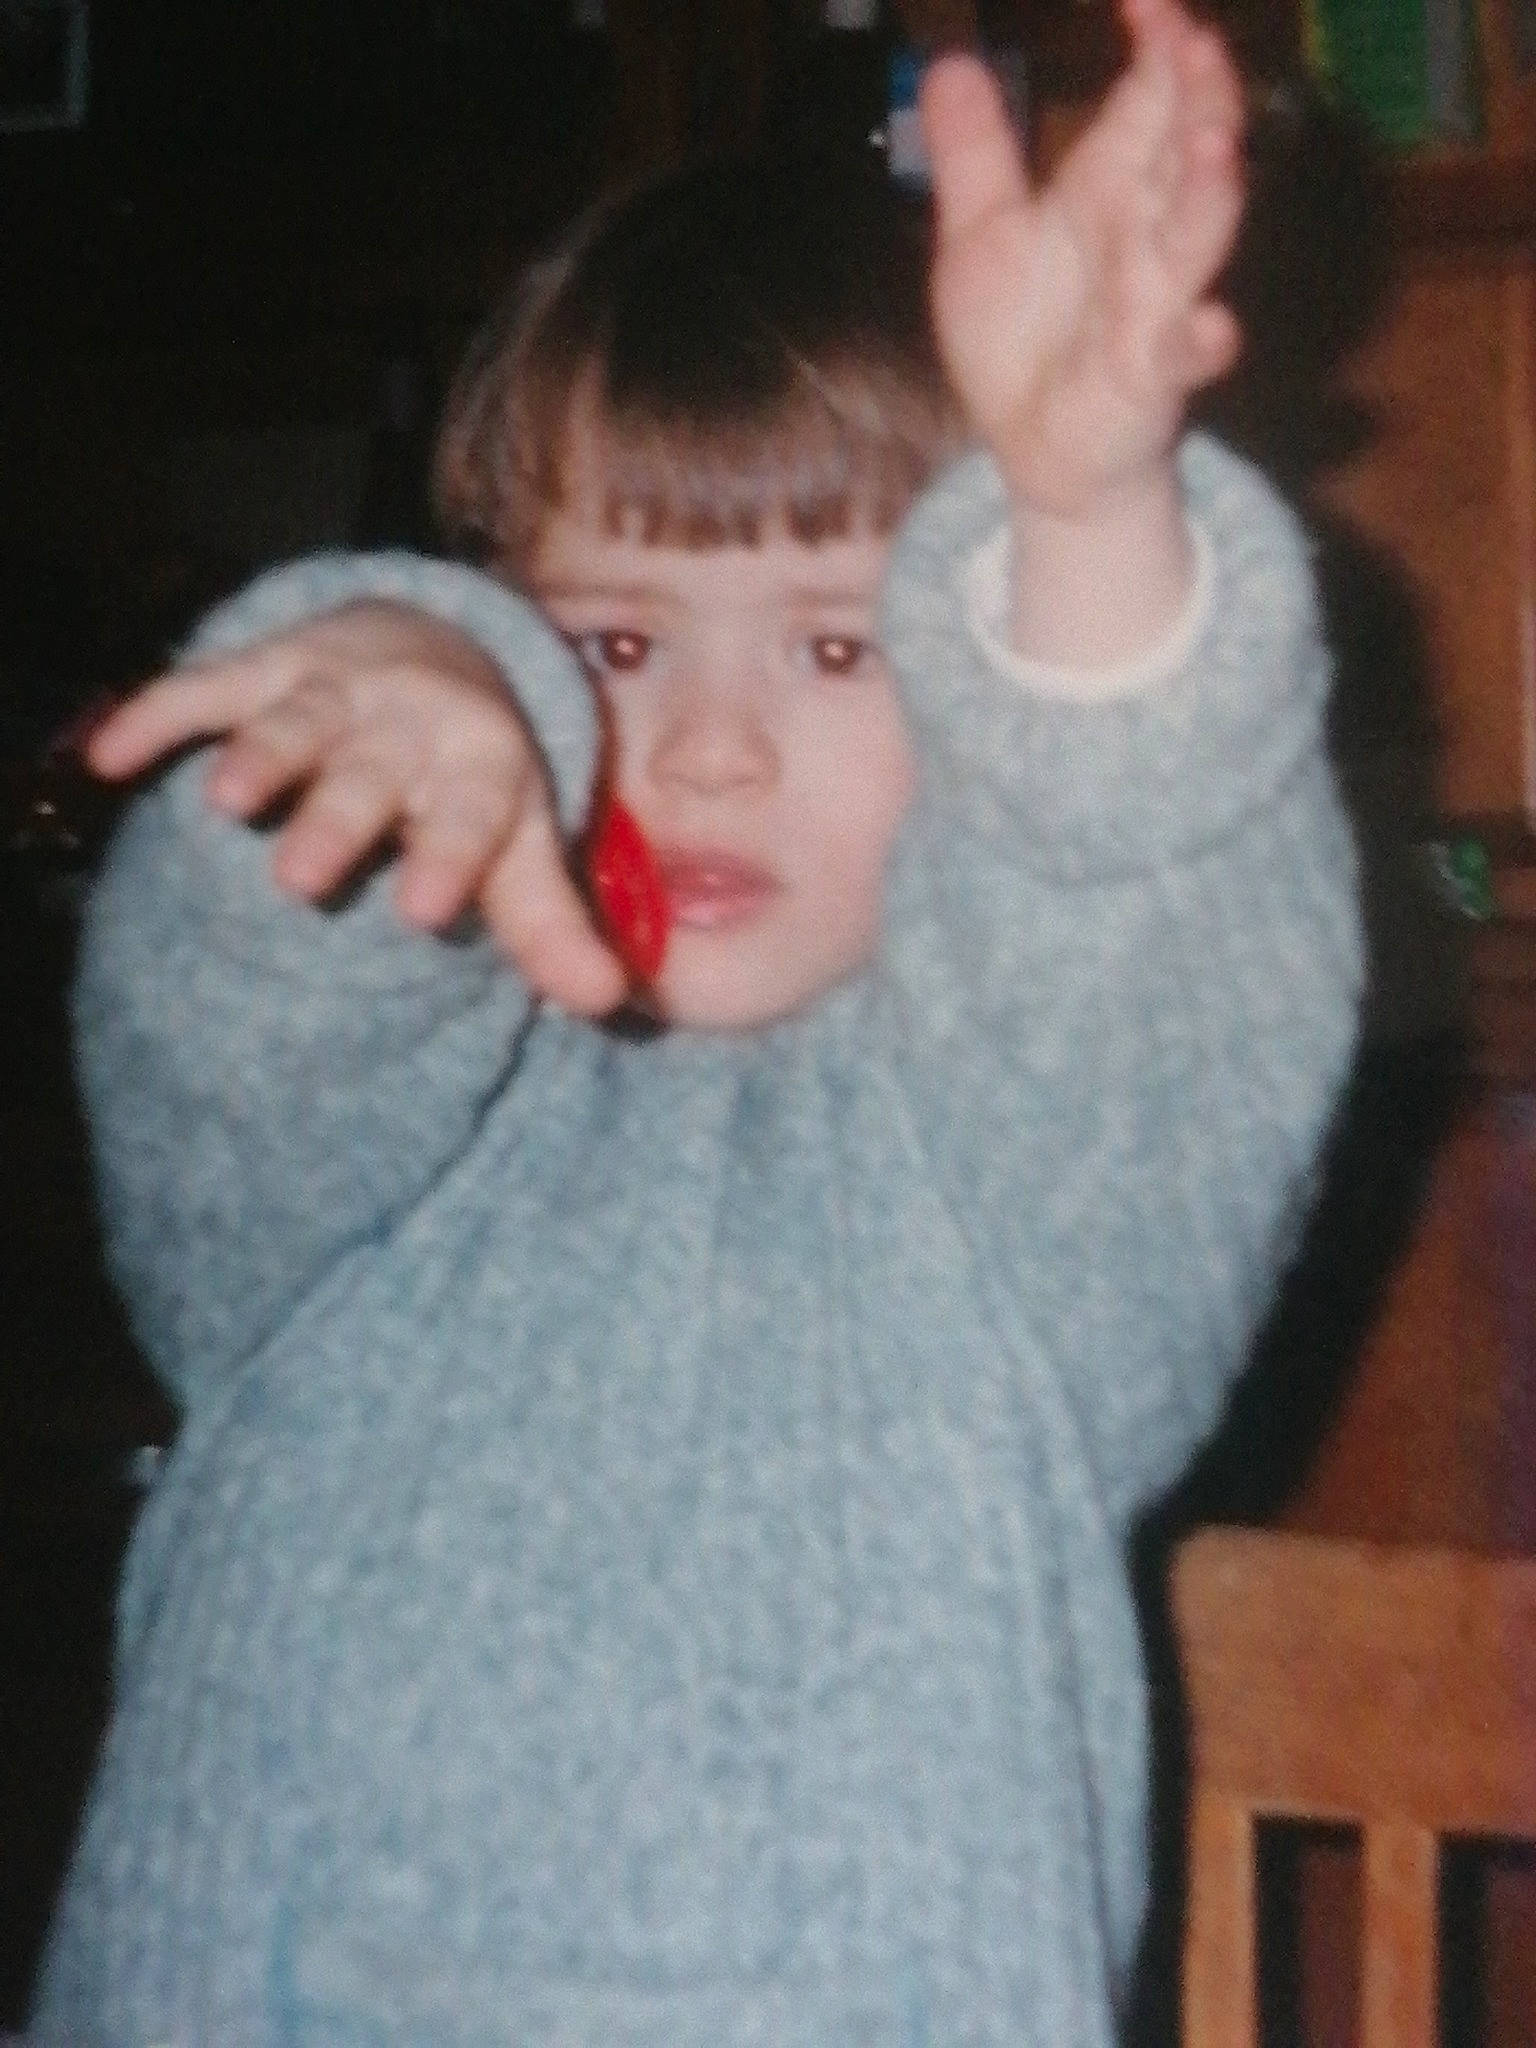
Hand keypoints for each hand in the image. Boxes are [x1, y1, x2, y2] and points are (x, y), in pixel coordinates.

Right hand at [86, 605, 627, 1015]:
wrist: (437, 643)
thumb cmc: (477, 776)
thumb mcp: (520, 842)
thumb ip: (550, 925)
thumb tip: (609, 1005)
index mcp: (482, 768)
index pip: (472, 817)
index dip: (448, 859)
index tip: (422, 914)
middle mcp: (409, 723)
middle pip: (373, 776)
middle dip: (339, 821)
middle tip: (303, 883)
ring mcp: (334, 690)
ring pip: (295, 721)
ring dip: (261, 756)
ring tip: (226, 805)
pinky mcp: (265, 666)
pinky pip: (206, 685)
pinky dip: (158, 716)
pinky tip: (111, 760)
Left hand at [921, 0, 1243, 520]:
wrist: (1032, 448)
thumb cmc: (1022, 342)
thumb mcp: (980, 239)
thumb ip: (975, 156)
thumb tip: (948, 63)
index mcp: (1109, 190)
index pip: (1148, 100)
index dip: (1156, 44)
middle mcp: (1145, 235)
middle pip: (1187, 153)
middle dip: (1199, 100)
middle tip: (1195, 41)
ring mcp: (1156, 305)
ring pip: (1196, 240)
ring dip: (1211, 197)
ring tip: (1217, 148)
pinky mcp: (1150, 379)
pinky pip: (1184, 358)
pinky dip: (1201, 343)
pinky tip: (1210, 327)